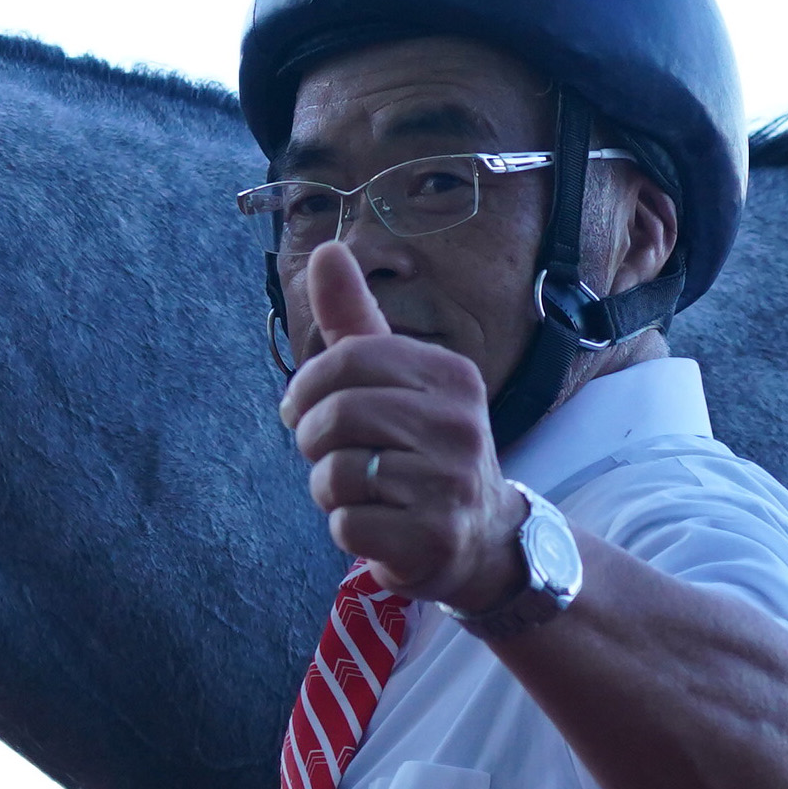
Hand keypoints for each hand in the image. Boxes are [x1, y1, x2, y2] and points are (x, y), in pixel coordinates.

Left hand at [277, 243, 526, 610]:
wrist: (482, 537)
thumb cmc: (420, 448)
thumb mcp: (394, 379)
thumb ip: (356, 319)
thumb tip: (328, 250)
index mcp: (449, 375)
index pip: (347, 359)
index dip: (308, 387)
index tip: (305, 408)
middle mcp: (459, 424)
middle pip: (336, 415)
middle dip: (314, 440)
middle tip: (331, 454)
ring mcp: (450, 483)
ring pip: (335, 473)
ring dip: (329, 488)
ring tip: (363, 490)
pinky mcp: (433, 538)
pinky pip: (348, 524)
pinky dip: (347, 528)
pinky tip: (379, 524)